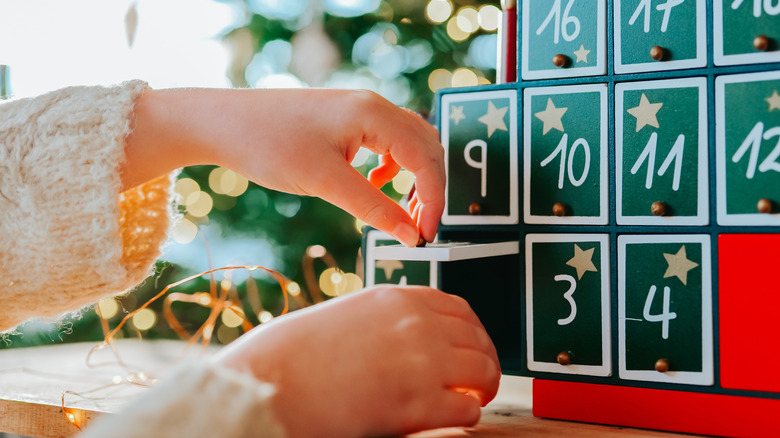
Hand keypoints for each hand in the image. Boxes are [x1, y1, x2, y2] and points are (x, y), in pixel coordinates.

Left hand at [122, 88, 444, 245]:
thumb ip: (373, 208)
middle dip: (429, 188)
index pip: (425, 158)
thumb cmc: (268, 145)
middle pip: (425, 146)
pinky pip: (386, 141)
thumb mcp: (324, 182)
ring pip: (408, 142)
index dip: (433, 199)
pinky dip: (392, 166)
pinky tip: (373, 184)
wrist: (221, 122)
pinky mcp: (344, 118)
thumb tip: (411, 235)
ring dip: (414, 176)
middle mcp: (372, 105)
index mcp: (373, 114)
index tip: (427, 234)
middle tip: (419, 227)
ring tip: (403, 210)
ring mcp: (358, 109)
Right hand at [212, 286, 500, 437]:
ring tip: (473, 398)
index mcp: (396, 299)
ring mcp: (422, 360)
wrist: (273, 383)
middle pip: (477, 338)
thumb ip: (386, 322)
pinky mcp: (420, 402)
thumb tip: (413, 341)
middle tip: (481, 379)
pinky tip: (453, 417)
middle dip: (485, 360)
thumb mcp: (347, 317)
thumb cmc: (296, 354)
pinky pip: (468, 407)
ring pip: (483, 370)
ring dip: (483, 387)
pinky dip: (467, 414)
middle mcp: (416, 323)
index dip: (473, 332)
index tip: (473, 347)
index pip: (458, 308)